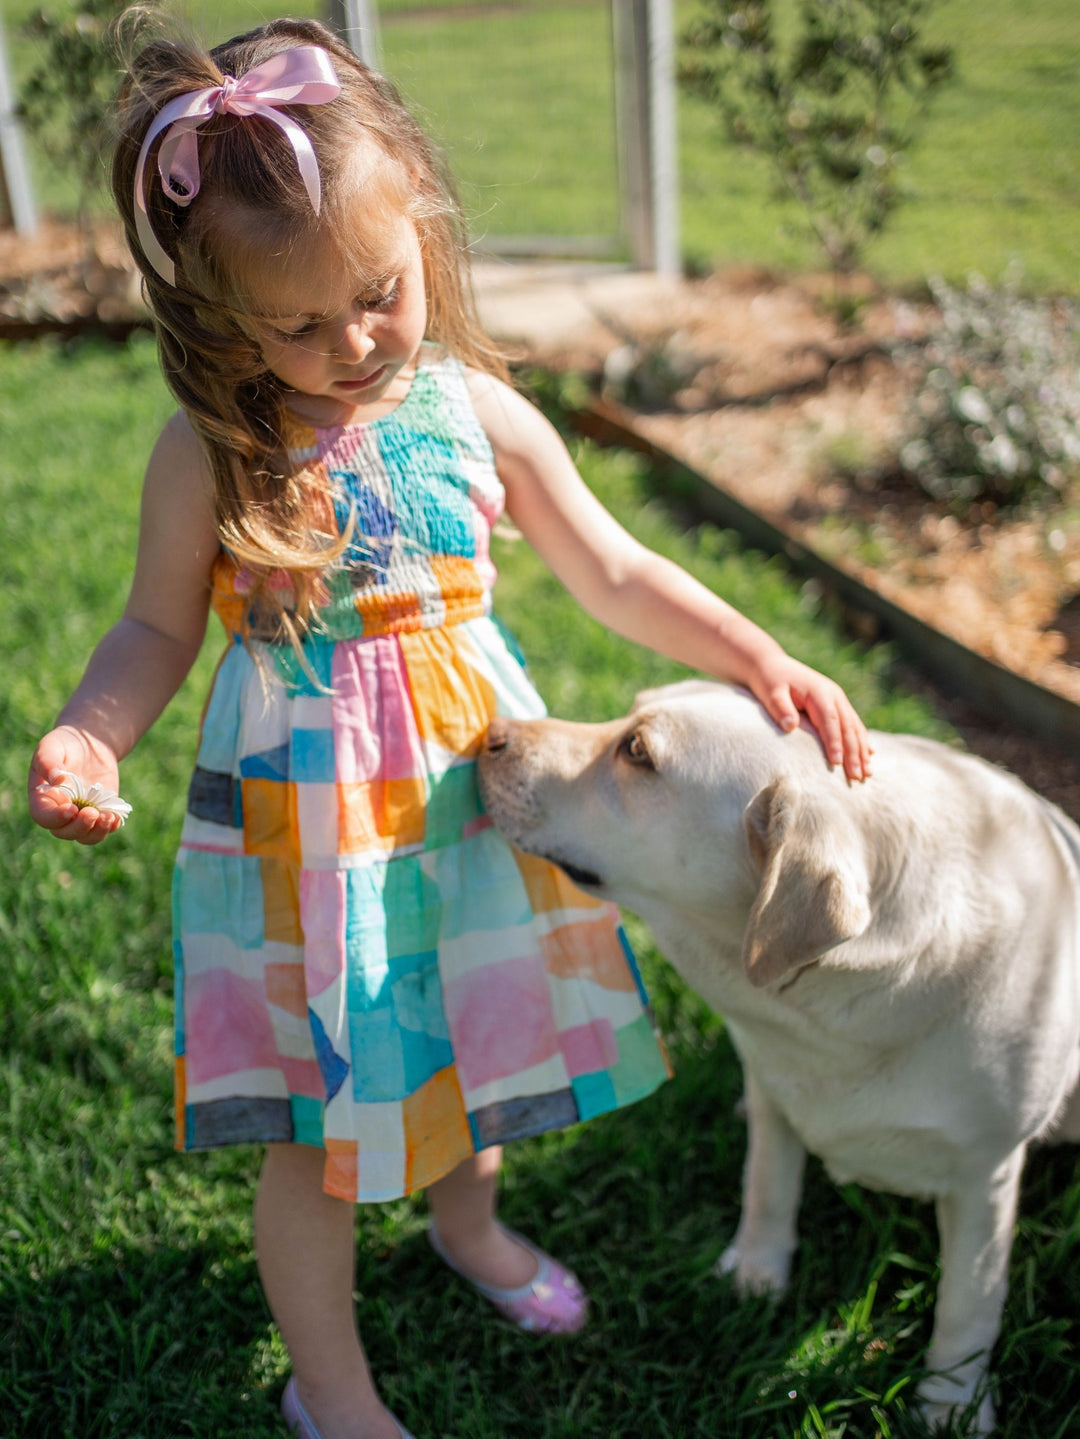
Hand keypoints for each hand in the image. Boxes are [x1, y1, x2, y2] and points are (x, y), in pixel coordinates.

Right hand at [28, 726, 124, 843]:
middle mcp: (59, 811)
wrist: (90, 743)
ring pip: (85, 836)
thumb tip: (58, 779)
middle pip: (65, 832)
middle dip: (79, 827)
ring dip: (97, 832)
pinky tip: (115, 816)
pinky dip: (110, 826)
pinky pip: (104, 828)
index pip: (43, 817)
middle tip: (92, 812)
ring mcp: (80, 814)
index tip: (71, 809)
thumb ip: (49, 762)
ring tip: (109, 817)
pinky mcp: (100, 812)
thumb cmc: (64, 743)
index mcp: (42, 798)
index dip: (55, 819)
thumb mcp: (52, 746)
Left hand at [746, 655, 872, 781]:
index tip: (836, 762)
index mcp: (819, 692)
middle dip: (854, 753)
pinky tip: (870, 754)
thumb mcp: (771, 692)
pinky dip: (862, 740)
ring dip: (862, 750)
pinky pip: (853, 724)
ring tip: (867, 773)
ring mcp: (838, 699)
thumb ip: (780, 708)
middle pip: (847, 727)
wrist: (773, 665)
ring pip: (855, 727)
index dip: (834, 741)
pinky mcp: (838, 704)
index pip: (830, 720)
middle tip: (857, 776)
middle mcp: (834, 695)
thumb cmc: (770, 681)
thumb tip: (790, 726)